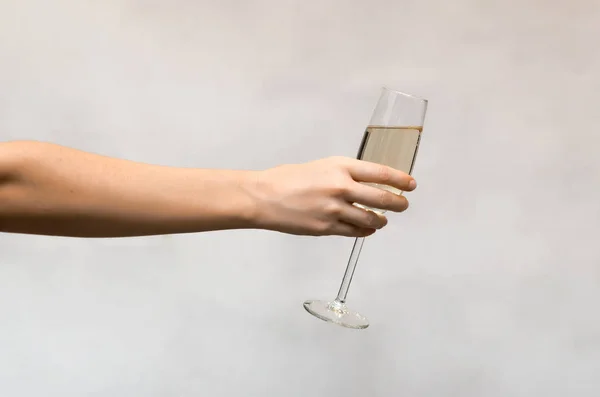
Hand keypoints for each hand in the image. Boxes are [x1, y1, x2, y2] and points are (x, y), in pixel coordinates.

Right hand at [247, 156, 416, 236]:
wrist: (264, 197)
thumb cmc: (287, 178)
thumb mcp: (320, 167)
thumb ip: (343, 175)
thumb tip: (363, 184)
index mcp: (340, 167)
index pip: (380, 173)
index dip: (400, 179)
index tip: (411, 184)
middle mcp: (341, 187)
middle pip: (382, 198)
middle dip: (398, 204)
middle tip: (403, 205)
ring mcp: (335, 210)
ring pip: (370, 220)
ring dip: (380, 221)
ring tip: (382, 220)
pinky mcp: (326, 228)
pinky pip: (354, 232)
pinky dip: (365, 232)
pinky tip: (367, 230)